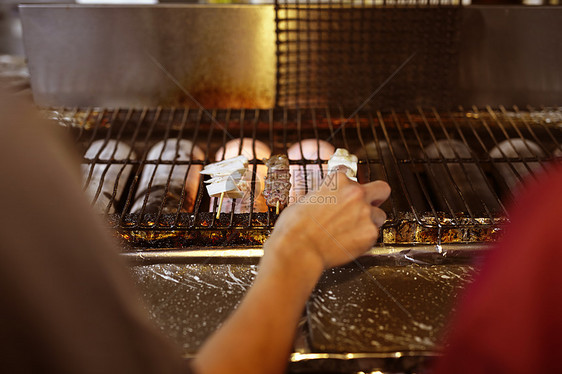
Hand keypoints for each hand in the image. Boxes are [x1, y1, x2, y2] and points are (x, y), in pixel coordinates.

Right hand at [265, 171, 389, 271]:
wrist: (298, 248)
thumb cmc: (295, 227)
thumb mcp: (306, 199)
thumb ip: (324, 196)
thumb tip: (326, 202)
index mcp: (338, 180)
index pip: (351, 175)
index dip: (348, 187)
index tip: (346, 194)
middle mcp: (355, 192)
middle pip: (381, 189)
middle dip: (377, 198)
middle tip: (369, 207)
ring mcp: (365, 212)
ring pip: (380, 215)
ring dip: (370, 222)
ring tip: (352, 232)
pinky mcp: (370, 233)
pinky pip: (374, 235)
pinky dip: (364, 239)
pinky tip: (349, 242)